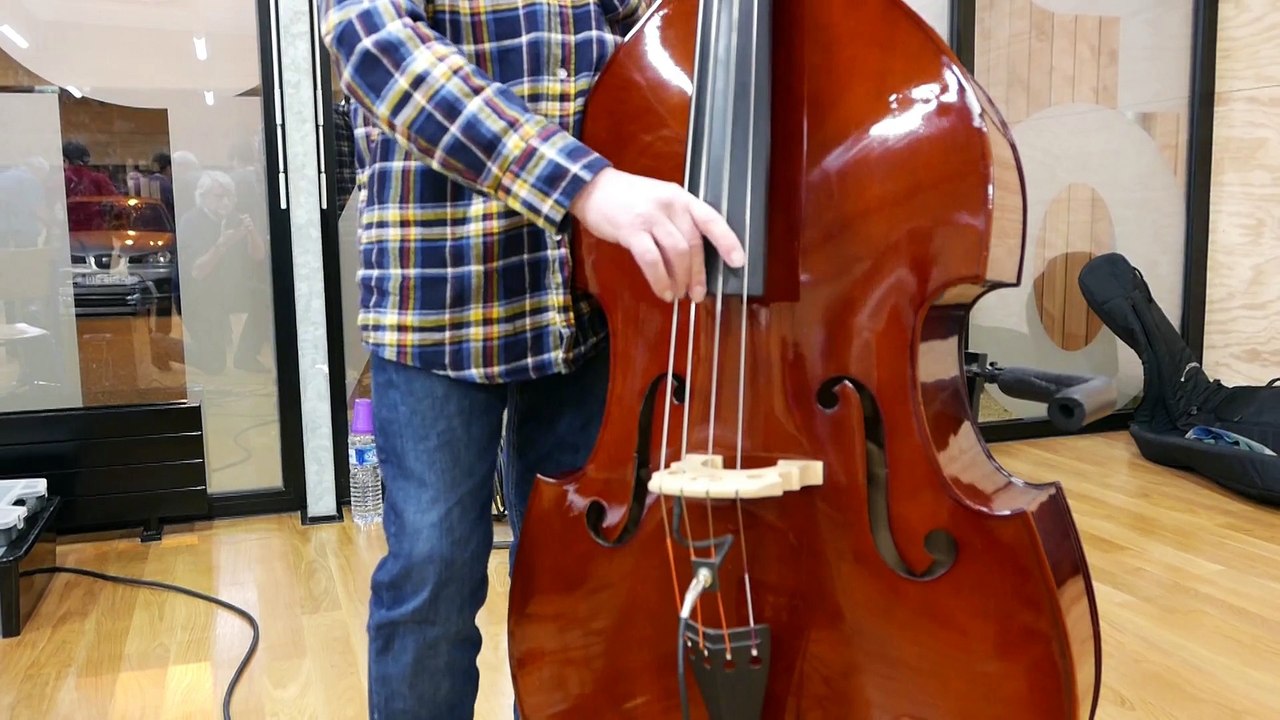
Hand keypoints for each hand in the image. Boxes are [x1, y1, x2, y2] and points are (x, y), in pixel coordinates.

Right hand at [569, 167, 744, 302]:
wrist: (592, 187)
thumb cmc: (627, 198)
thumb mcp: (659, 199)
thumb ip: (677, 220)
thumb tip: (693, 257)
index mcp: (680, 197)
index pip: (711, 219)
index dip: (727, 241)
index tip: (738, 261)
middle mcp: (669, 205)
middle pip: (693, 244)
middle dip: (698, 274)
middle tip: (698, 293)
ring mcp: (650, 217)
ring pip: (676, 254)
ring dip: (680, 279)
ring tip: (678, 295)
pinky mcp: (631, 231)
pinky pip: (652, 260)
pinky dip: (660, 279)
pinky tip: (662, 291)